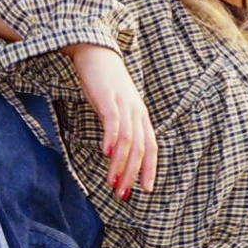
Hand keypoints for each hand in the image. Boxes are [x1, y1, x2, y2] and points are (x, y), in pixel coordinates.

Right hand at [66, 45, 156, 199]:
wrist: (96, 53)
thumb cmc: (105, 83)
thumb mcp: (118, 106)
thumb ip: (121, 126)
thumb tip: (117, 150)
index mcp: (141, 116)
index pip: (151, 147)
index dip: (149, 169)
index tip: (146, 190)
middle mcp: (137, 112)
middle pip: (140, 149)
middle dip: (132, 174)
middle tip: (123, 195)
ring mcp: (124, 105)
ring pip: (127, 140)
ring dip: (120, 164)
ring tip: (111, 183)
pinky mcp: (109, 98)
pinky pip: (113, 122)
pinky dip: (111, 139)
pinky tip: (105, 154)